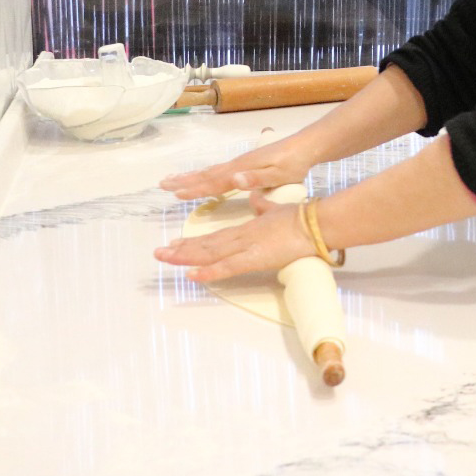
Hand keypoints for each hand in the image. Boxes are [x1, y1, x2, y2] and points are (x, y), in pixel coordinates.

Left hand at [153, 194, 315, 281]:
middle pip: (206, 244)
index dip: (194, 241)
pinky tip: (191, 275)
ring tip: (165, 258)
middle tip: (160, 253)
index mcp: (247, 228)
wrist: (315, 223)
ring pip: (210, 253)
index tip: (176, 243)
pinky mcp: (255, 258)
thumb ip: (264, 207)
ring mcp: (247, 247)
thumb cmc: (301, 218)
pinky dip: (208, 271)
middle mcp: (242, 236)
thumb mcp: (277, 210)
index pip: (215, 236)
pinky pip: (227, 267)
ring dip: (186, 257)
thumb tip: (256, 199)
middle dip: (182, 249)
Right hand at [159, 135, 313, 199]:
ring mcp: (241, 163)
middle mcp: (237, 165)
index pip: (215, 181)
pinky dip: (205, 174)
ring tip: (173, 180)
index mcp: (243, 169)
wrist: (307, 146)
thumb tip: (234, 179)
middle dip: (184, 181)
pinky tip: (202, 177)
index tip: (176, 194)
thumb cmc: (295, 163)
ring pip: (211, 171)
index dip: (195, 189)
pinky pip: (219, 171)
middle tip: (162, 184)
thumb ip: (257, 178)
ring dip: (191, 176)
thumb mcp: (280, 174)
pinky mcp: (246, 164)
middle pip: (207, 174)